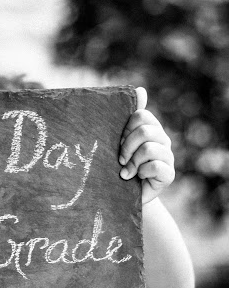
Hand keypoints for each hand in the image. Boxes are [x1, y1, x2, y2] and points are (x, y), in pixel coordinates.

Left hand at [119, 87, 174, 204]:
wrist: (125, 197)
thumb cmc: (121, 167)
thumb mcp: (120, 143)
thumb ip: (128, 119)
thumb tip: (141, 90)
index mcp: (152, 129)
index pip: (140, 116)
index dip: (125, 129)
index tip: (118, 143)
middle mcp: (163, 140)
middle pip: (144, 131)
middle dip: (127, 147)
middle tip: (120, 160)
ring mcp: (168, 157)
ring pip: (148, 149)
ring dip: (132, 162)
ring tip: (126, 172)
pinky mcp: (169, 174)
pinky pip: (155, 166)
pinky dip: (141, 172)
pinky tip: (137, 178)